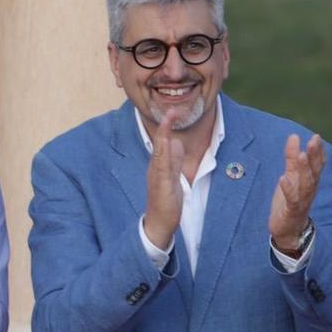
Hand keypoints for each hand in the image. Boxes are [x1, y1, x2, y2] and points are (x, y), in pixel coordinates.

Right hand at [143, 111, 187, 251]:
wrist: (159, 221)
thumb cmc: (166, 200)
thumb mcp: (173, 175)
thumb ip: (174, 159)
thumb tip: (176, 142)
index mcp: (159, 164)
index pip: (163, 141)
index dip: (167, 127)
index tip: (173, 112)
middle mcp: (155, 167)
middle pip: (160, 142)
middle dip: (165, 126)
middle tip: (171, 110)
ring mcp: (157, 175)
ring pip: (159, 151)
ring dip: (164, 135)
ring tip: (168, 120)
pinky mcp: (160, 184)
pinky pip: (162, 166)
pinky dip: (163, 154)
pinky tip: (166, 144)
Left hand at [268, 133, 324, 254]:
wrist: (288, 229)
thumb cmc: (290, 200)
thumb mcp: (290, 176)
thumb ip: (292, 159)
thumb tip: (294, 136)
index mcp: (310, 181)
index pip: (317, 164)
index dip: (318, 151)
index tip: (316, 136)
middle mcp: (309, 190)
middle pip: (314, 171)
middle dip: (314, 155)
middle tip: (313, 140)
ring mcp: (302, 200)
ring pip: (306, 183)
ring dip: (304, 169)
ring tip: (301, 155)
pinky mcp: (292, 211)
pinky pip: (292, 200)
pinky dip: (288, 189)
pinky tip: (283, 178)